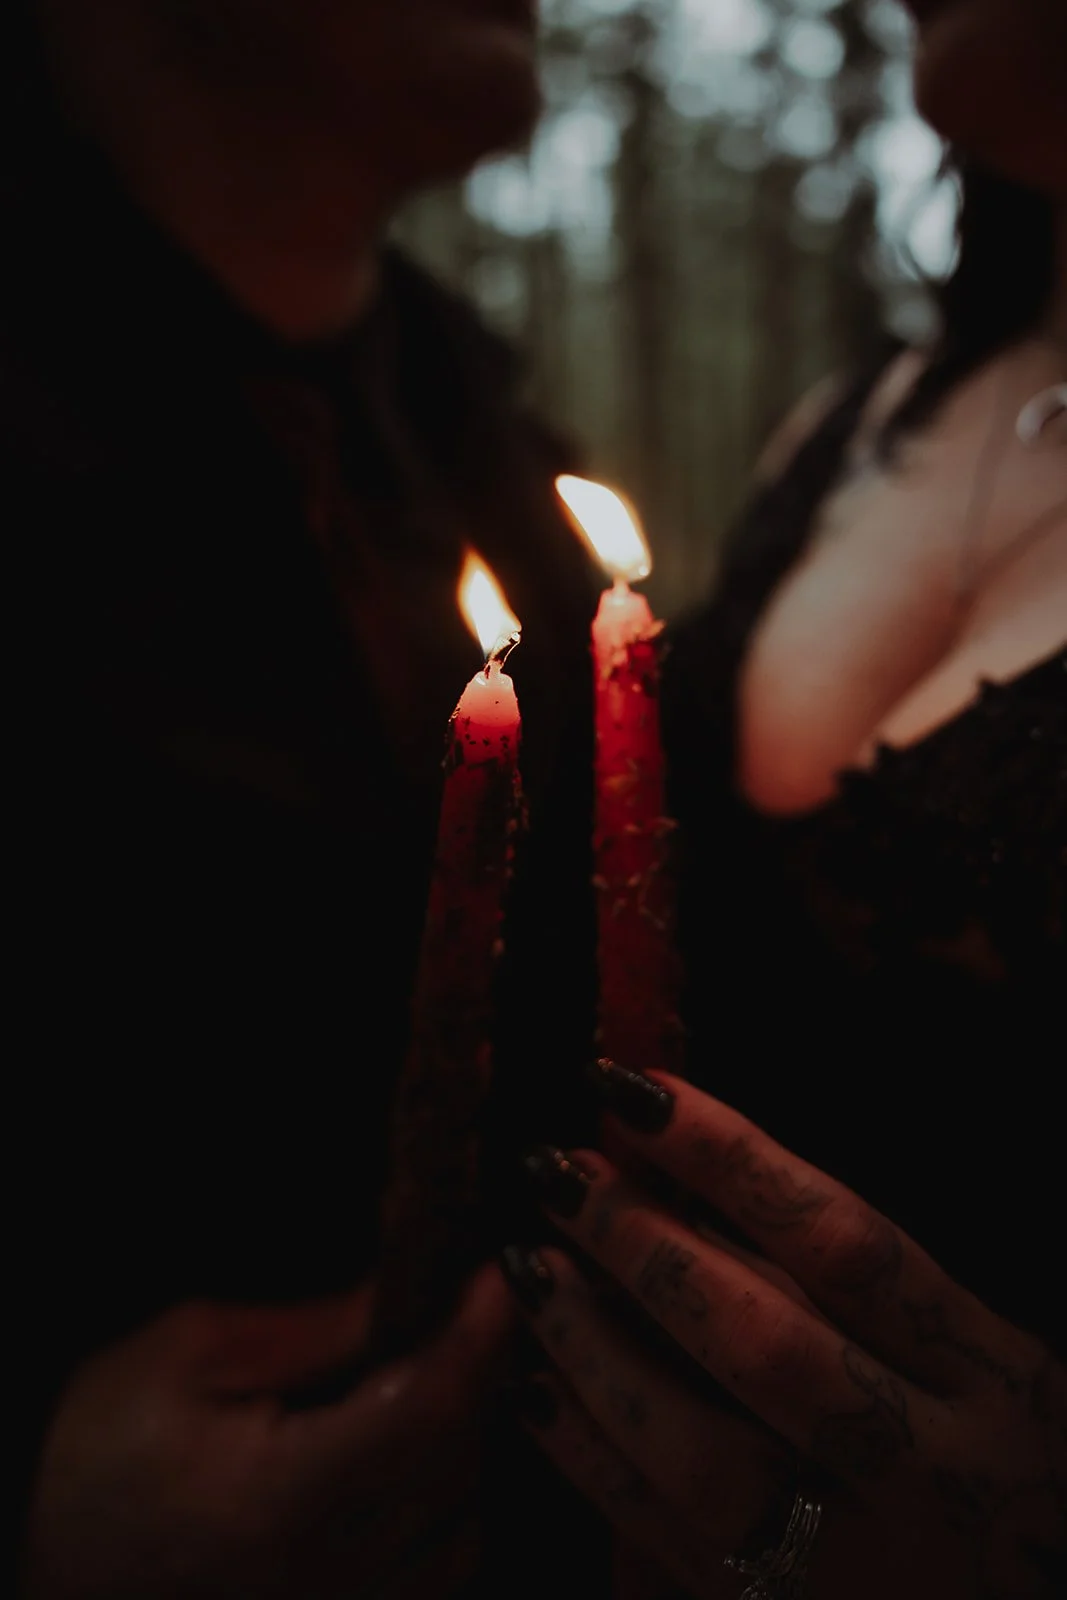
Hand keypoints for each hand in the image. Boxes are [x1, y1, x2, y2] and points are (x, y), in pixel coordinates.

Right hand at [22, 1266, 513, 1599]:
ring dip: (464, 1449)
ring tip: (432, 1382)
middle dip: (477, 1378)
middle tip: (469, 1310)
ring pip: (460, 1529)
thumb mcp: (191, 1351)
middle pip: (458, 1466)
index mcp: (285, 1498)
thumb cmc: (92, 1447)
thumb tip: (410, 1294)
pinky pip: (431, 1579)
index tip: (502, 1276)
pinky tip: (411, 1462)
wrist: (37, 1560)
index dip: (479, 1336)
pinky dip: (443, 1513)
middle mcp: (326, 1577)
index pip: (428, 1409)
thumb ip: (316, 1328)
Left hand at [504, 1065, 1065, 1598]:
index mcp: (992, 1376)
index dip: (731, 1158)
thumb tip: (686, 1183)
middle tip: (557, 1172)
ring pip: (706, 1457)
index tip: (637, 1091)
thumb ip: (846, 1286)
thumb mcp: (976, 1360)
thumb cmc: (1004, 1464)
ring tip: (529, 1268)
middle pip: (766, 1343)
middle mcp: (932, 1470)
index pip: (845, 1244)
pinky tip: (534, 1386)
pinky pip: (669, 1542)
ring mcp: (860, 1565)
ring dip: (598, 1351)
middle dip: (646, 1247)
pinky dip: (592, 1459)